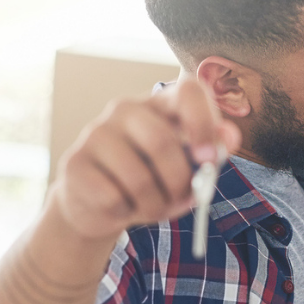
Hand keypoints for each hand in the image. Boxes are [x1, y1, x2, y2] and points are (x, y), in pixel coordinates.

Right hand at [49, 78, 241, 240]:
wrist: (98, 206)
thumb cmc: (151, 181)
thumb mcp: (185, 168)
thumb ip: (209, 153)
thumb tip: (230, 137)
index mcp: (159, 104)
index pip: (187, 90)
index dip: (203, 121)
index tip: (210, 158)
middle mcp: (124, 109)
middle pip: (161, 142)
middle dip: (179, 182)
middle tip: (184, 200)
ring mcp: (95, 133)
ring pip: (138, 178)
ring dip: (155, 206)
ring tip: (153, 208)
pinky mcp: (74, 163)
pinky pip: (113, 197)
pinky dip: (127, 213)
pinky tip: (122, 207)